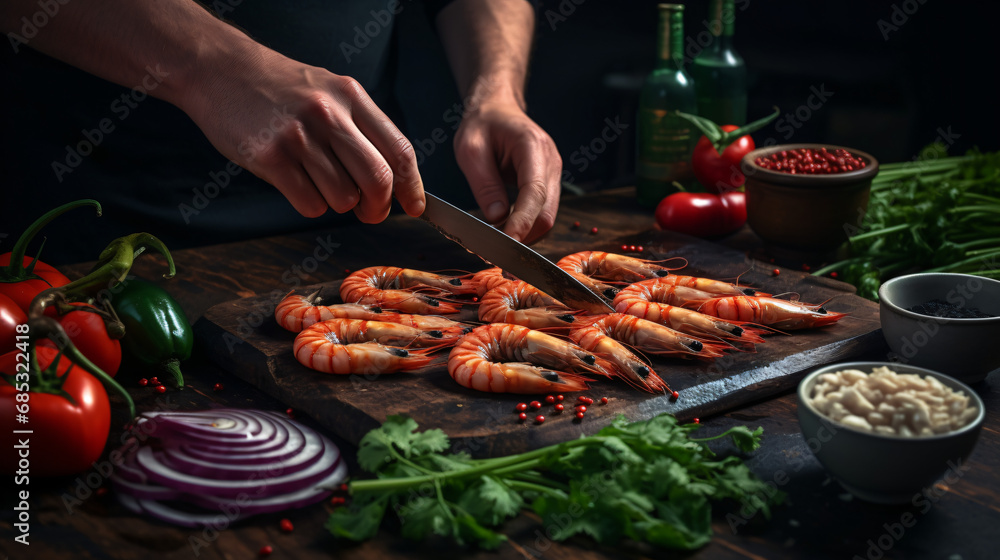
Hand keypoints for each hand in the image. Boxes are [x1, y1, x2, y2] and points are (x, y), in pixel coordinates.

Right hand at [181, 47, 424, 222]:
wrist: (220, 70)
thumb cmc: (279, 88)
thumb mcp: (329, 91)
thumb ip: (360, 126)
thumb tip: (393, 177)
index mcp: (351, 97)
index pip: (399, 150)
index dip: (411, 187)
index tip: (414, 206)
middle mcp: (330, 114)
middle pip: (377, 180)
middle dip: (378, 207)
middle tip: (369, 213)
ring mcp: (299, 136)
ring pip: (343, 198)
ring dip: (338, 204)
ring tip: (321, 184)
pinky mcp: (271, 157)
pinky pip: (310, 203)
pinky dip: (310, 205)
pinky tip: (298, 185)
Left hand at [453, 101, 561, 242]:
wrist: (497, 109)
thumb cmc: (482, 124)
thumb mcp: (471, 149)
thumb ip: (484, 184)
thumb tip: (497, 218)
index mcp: (533, 146)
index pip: (535, 192)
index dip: (523, 221)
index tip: (508, 243)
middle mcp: (551, 161)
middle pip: (546, 212)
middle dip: (524, 235)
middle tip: (495, 253)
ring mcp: (553, 173)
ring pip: (547, 217)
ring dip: (525, 234)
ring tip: (496, 244)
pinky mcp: (548, 184)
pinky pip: (541, 212)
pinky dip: (526, 226)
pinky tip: (506, 232)